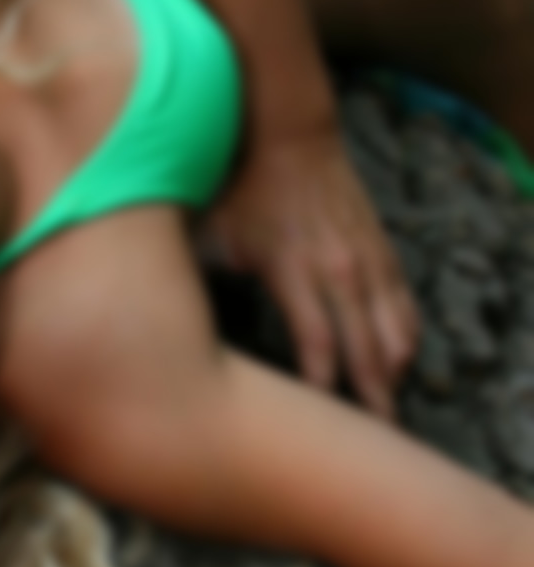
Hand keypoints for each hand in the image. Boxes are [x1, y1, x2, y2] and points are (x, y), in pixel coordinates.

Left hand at [198, 128, 417, 417]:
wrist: (288, 129)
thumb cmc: (240, 184)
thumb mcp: (210, 232)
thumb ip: (196, 278)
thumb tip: (163, 324)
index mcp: (293, 267)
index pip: (319, 342)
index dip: (323, 386)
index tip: (322, 422)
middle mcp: (338, 267)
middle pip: (366, 347)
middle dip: (372, 396)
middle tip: (375, 438)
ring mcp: (365, 257)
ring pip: (394, 330)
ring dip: (393, 372)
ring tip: (387, 412)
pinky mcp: (381, 248)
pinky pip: (403, 304)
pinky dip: (403, 338)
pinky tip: (398, 363)